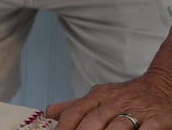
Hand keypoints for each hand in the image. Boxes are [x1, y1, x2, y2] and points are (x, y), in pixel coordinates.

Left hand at [46, 69, 171, 129]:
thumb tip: (49, 113)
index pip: (75, 111)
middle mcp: (115, 102)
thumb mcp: (99, 95)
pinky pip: (149, 127)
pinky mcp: (159, 117)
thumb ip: (75, 105)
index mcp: (97, 97)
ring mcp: (138, 109)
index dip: (65, 126)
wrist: (161, 84)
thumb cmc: (126, 95)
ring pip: (119, 125)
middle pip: (94, 120)